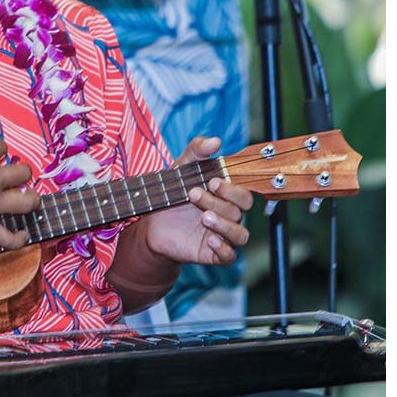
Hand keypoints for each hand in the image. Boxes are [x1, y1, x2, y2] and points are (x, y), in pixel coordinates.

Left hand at [139, 136, 253, 266]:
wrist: (152, 223)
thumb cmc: (173, 193)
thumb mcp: (181, 168)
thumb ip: (197, 151)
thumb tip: (216, 140)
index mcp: (227, 195)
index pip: (244, 191)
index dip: (232, 187)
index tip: (211, 180)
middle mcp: (230, 215)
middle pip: (241, 210)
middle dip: (220, 201)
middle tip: (194, 193)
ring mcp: (223, 235)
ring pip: (240, 234)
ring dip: (224, 224)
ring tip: (203, 217)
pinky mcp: (213, 253)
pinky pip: (229, 256)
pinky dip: (223, 249)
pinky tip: (210, 240)